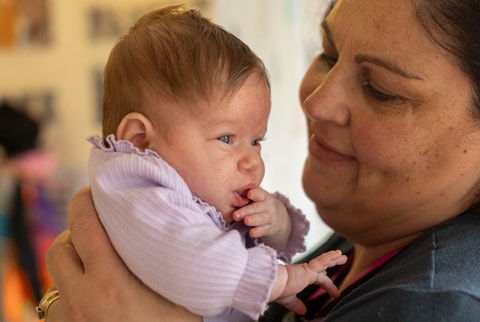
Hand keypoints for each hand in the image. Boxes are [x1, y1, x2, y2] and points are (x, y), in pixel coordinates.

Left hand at [45, 187, 200, 321]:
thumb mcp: (182, 295)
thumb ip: (175, 259)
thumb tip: (186, 222)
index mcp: (109, 282)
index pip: (83, 225)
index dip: (84, 200)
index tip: (93, 192)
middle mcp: (80, 299)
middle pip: (59, 246)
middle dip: (74, 232)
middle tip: (96, 229)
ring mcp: (67, 318)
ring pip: (54, 273)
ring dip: (70, 260)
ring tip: (92, 261)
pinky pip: (54, 298)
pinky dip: (68, 287)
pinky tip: (89, 292)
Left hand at [233, 187, 290, 249]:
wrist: (277, 218)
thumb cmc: (260, 206)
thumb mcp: (257, 199)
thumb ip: (246, 196)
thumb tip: (230, 194)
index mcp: (263, 196)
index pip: (260, 194)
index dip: (255, 193)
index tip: (249, 194)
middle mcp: (268, 206)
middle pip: (257, 207)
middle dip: (246, 210)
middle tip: (236, 214)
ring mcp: (270, 217)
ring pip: (262, 218)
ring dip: (253, 219)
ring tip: (246, 221)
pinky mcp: (269, 228)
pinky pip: (264, 230)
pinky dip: (258, 231)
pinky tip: (252, 232)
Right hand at [274, 250, 347, 314]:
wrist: (271, 284)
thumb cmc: (277, 290)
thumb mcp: (289, 300)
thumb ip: (297, 305)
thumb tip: (303, 311)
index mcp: (301, 277)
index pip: (318, 279)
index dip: (326, 283)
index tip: (333, 290)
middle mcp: (304, 272)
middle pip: (323, 266)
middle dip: (332, 262)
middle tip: (341, 259)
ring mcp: (306, 269)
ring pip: (324, 262)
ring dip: (334, 258)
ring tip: (342, 255)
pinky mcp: (307, 269)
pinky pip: (321, 261)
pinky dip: (329, 258)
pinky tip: (336, 254)